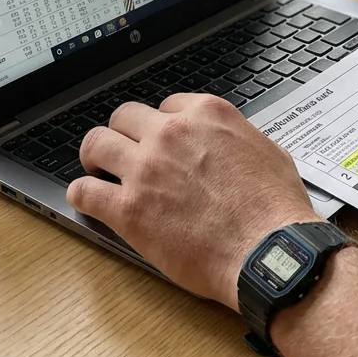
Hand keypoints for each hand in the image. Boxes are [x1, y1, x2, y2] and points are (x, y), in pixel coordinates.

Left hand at [67, 93, 319, 310]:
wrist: (268, 251)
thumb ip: (237, 139)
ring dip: (94, 157)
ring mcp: (145, 170)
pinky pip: (85, 191)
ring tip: (98, 171)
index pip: (167, 105)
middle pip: (124, 116)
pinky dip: (82, 194)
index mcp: (206, 116)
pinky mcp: (128, 209)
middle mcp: (171, 135)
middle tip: (125, 153)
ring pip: (96, 144)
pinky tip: (88, 200)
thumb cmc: (275, 209)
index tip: (161, 140)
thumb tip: (227, 144)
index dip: (161, 125)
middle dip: (123, 133)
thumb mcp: (268, 152)